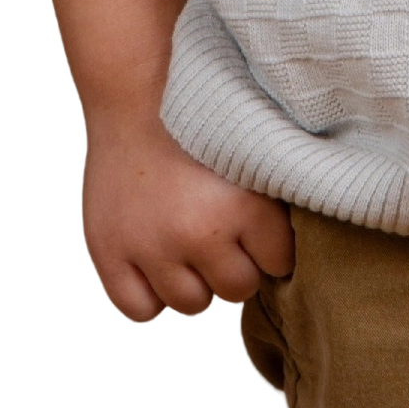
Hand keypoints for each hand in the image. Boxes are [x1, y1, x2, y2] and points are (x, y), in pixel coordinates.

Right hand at [80, 117, 294, 326]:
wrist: (137, 98)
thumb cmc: (201, 126)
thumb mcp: (253, 155)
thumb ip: (278, 204)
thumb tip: (298, 255)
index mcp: (242, 207)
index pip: (279, 262)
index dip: (271, 245)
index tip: (258, 226)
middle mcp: (198, 232)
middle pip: (239, 289)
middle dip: (235, 265)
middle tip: (221, 235)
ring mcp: (151, 247)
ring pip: (192, 303)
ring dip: (194, 281)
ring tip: (187, 244)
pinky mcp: (109, 252)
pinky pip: (139, 310)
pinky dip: (150, 296)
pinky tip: (156, 266)